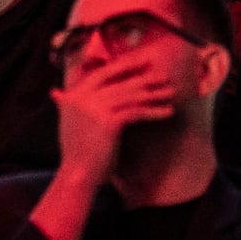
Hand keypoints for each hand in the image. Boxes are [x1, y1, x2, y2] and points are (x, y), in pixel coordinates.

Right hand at [52, 55, 179, 182]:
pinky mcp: (109, 122)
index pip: (103, 72)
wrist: (77, 176)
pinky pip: (137, 112)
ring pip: (131, 96)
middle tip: (163, 74)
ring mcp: (95, 108)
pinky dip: (154, 111)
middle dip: (144, 77)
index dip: (125, 66)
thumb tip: (70, 91)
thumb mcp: (74, 121)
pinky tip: (168, 111)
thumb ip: (80, 103)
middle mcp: (82, 98)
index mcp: (74, 94)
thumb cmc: (80, 152)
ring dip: (154, 94)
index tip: (143, 63)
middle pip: (120, 82)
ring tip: (170, 92)